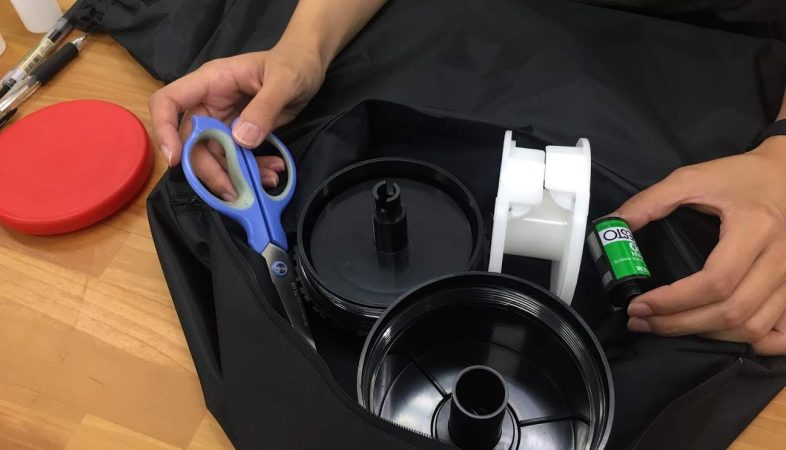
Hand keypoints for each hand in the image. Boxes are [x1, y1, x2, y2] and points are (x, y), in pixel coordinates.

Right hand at [148, 42, 325, 198]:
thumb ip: (264, 108)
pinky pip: (236, 158)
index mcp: (210, 82)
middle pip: (191, 142)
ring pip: (214, 156)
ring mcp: (224, 121)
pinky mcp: (239, 135)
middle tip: (233, 191)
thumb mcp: (284, 81)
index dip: (164, 130)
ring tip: (265, 180)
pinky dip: (252, 170)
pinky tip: (272, 171)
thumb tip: (241, 140)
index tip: (176, 160)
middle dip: (209, 170)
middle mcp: (210, 103)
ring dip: (236, 175)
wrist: (308, 67)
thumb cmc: (293, 64)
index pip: (168, 102)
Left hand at [615, 136, 785, 354]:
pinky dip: (753, 343)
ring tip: (668, 326)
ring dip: (707, 336)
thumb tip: (613, 225)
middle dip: (680, 324)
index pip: (715, 281)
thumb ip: (651, 201)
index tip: (639, 305)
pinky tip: (720, 336)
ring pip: (754, 328)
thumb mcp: (693, 178)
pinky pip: (780, 333)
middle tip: (643, 321)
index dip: (673, 301)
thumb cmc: (741, 177)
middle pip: (732, 312)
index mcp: (755, 228)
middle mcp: (781, 259)